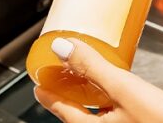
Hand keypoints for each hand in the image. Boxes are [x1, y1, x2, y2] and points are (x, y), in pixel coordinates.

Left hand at [34, 38, 162, 122]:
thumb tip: (62, 47)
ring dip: (90, 96)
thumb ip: (92, 67)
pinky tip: (120, 92)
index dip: (47, 92)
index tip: (39, 82)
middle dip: (69, 92)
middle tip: (62, 74)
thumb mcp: (123, 89)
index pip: (60, 108)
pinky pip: (112, 115)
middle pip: (76, 112)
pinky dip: (108, 101)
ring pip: (96, 114)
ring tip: (90, 77)